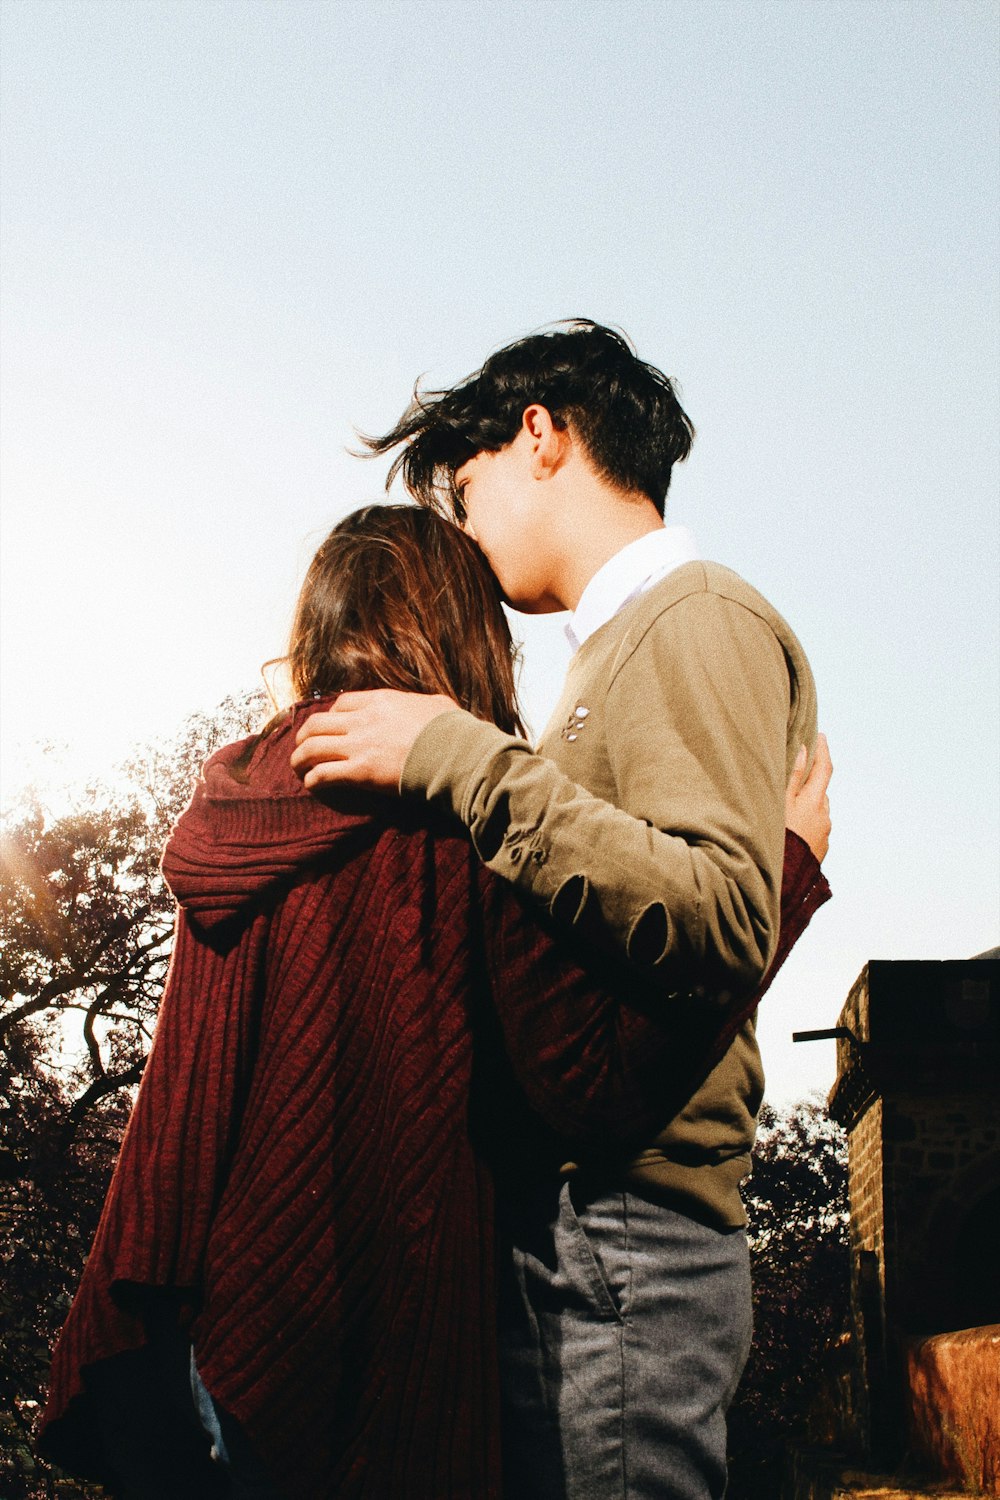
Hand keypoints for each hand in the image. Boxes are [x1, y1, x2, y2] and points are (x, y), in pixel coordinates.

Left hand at [290, 689, 458, 791]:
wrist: (456, 754)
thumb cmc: (453, 731)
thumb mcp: (438, 704)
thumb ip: (425, 704)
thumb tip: (435, 706)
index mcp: (380, 701)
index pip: (341, 703)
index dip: (331, 715)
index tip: (331, 726)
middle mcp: (362, 720)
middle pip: (317, 723)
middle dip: (304, 735)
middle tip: (303, 747)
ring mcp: (358, 746)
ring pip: (311, 748)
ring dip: (299, 758)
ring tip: (298, 768)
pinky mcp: (359, 772)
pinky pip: (322, 774)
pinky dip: (313, 780)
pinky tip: (312, 785)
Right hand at [785, 731, 832, 862]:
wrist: (785, 879)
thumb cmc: (778, 837)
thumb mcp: (780, 803)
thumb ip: (793, 777)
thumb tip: (804, 751)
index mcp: (815, 801)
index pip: (825, 769)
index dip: (823, 750)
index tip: (820, 736)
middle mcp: (825, 815)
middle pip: (820, 790)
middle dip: (811, 781)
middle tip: (795, 774)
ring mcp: (825, 833)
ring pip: (817, 810)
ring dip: (806, 805)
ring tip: (786, 810)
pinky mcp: (821, 848)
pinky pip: (815, 827)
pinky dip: (806, 822)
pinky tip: (790, 830)